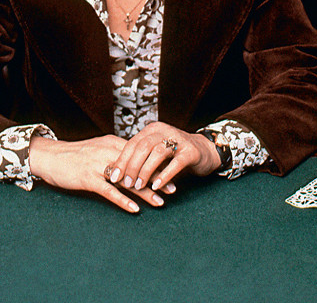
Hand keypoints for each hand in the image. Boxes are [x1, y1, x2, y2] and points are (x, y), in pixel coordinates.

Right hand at [29, 134, 173, 213]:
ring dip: (144, 192)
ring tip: (160, 202)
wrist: (50, 156)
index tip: (172, 172)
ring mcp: (97, 164)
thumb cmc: (74, 155)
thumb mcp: (97, 149)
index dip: (156, 164)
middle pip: (137, 166)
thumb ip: (114, 154)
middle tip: (172, 190)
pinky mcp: (87, 177)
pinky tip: (134, 209)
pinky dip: (123, 200)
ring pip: (126, 179)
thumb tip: (132, 162)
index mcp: (112, 142)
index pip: (140, 153)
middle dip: (156, 178)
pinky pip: (109, 191)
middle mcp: (107, 151)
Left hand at [105, 122, 220, 193]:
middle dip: (131, 166)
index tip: (112, 177)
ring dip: (146, 171)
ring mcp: (178, 140)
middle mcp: (164, 131)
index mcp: (152, 130)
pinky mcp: (190, 151)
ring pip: (157, 153)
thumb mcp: (156, 151)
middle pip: (142, 147)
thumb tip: (118, 172)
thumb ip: (141, 156)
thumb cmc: (175, 154)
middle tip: (125, 184)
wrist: (204, 150)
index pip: (132, 144)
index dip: (122, 161)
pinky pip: (175, 164)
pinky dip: (164, 175)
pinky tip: (156, 187)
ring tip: (138, 186)